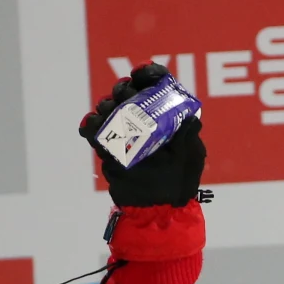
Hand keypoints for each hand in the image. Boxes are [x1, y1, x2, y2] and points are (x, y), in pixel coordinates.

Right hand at [79, 62, 205, 206]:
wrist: (156, 209)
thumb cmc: (179, 183)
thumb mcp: (190, 156)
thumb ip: (189, 135)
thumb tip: (192, 116)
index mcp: (166, 115)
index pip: (156, 83)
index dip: (148, 74)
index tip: (141, 75)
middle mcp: (144, 118)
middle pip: (128, 90)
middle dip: (124, 90)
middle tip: (125, 99)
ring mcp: (124, 130)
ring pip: (108, 105)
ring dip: (107, 105)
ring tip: (112, 116)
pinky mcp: (108, 145)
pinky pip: (93, 128)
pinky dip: (91, 124)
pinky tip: (94, 128)